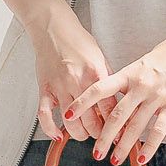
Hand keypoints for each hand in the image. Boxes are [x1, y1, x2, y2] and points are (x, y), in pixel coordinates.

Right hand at [30, 13, 115, 141]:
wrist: (53, 28)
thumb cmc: (78, 42)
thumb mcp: (101, 58)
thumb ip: (108, 81)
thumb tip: (119, 103)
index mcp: (96, 74)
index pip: (110, 109)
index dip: (117, 126)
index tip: (121, 135)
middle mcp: (78, 81)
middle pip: (92, 120)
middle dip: (100, 135)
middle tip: (104, 138)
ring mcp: (59, 86)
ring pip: (71, 122)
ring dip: (80, 134)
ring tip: (85, 135)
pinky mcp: (44, 88)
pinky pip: (45, 114)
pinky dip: (51, 129)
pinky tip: (58, 135)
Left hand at [63, 28, 165, 165]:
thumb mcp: (143, 63)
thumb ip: (129, 82)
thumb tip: (115, 100)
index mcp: (129, 73)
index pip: (100, 89)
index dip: (82, 103)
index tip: (68, 116)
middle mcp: (140, 85)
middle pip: (116, 115)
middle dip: (103, 136)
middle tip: (94, 153)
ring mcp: (157, 96)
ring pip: (135, 126)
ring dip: (123, 146)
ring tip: (113, 160)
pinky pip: (159, 129)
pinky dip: (149, 146)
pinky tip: (141, 158)